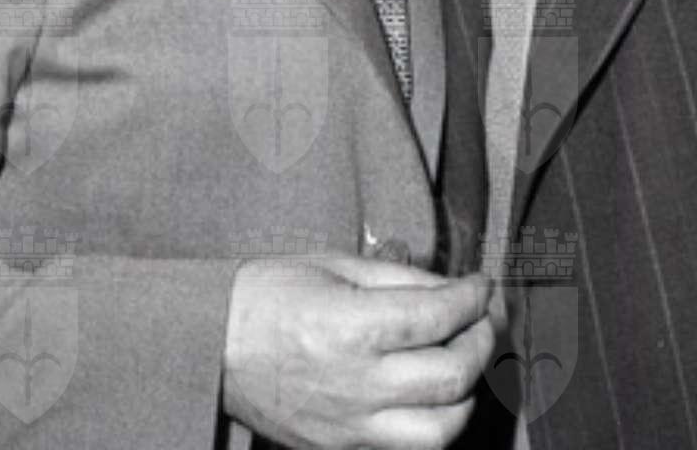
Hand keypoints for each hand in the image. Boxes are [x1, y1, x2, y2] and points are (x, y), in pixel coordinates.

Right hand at [223, 256, 493, 449]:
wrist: (215, 345)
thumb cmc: (270, 295)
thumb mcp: (336, 265)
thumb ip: (400, 278)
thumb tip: (452, 289)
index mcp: (352, 328)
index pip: (439, 317)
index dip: (473, 298)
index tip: (481, 285)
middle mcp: (357, 384)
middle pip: (451, 376)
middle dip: (481, 342)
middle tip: (481, 320)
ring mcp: (351, 427)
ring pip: (441, 431)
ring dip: (465, 395)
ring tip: (462, 363)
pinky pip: (408, 449)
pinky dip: (434, 424)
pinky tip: (432, 395)